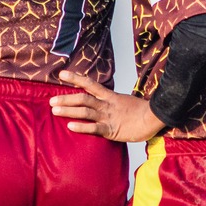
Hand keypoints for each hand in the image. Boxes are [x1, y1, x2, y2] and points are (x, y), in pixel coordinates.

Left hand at [50, 70, 164, 141]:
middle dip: (66, 99)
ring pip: (85, 111)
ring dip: (68, 111)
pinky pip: (94, 128)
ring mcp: (108, 117)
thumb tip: (103, 102)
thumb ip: (112, 103)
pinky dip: (82, 127)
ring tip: (54, 111)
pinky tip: (70, 127)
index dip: (75, 78)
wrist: (155, 117)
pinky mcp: (112, 130)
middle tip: (51, 101)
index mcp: (110, 96)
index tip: (61, 74)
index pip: (90, 84)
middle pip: (83, 98)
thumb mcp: (125, 102)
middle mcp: (107, 104)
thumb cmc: (141, 111)